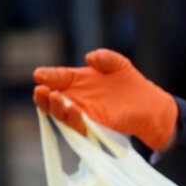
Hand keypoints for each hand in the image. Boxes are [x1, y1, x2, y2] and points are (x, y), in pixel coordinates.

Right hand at [32, 49, 178, 151]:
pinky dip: (76, 120)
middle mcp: (75, 98)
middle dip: (44, 97)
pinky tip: (74, 111)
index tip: (39, 75)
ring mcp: (83, 114)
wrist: (147, 103)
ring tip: (57, 99)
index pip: (56, 78)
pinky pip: (81, 126)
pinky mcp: (95, 127)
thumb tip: (90, 58)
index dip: (47, 76)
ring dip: (58, 109)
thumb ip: (105, 57)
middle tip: (42, 91)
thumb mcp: (117, 63)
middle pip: (52, 100)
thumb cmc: (128, 82)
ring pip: (63, 115)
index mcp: (75, 81)